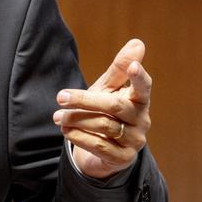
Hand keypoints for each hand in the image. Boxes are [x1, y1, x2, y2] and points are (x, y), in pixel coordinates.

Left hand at [53, 39, 151, 179]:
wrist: (103, 149)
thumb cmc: (106, 111)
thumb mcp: (109, 89)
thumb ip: (119, 69)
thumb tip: (138, 42)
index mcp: (140, 100)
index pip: (144, 86)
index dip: (139, 76)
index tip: (133, 66)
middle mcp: (142, 120)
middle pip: (114, 106)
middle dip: (85, 100)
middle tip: (60, 97)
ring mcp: (135, 141)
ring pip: (104, 126)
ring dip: (77, 120)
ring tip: (58, 116)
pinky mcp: (123, 158)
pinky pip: (99, 146)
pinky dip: (79, 137)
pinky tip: (66, 130)